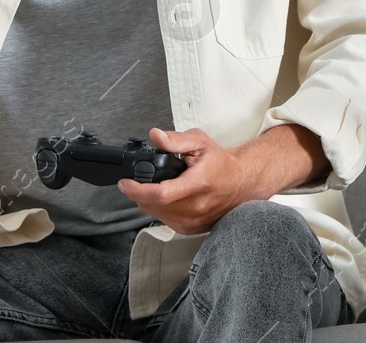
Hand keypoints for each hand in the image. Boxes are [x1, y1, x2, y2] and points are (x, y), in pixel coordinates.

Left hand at [120, 127, 256, 235]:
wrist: (240, 183)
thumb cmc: (220, 163)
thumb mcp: (200, 142)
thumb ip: (175, 139)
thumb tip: (156, 136)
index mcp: (198, 184)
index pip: (161, 194)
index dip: (137, 190)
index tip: (125, 182)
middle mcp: (196, 207)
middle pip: (154, 206)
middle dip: (139, 193)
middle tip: (137, 180)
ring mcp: (194, 221)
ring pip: (156, 214)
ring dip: (148, 201)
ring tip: (156, 186)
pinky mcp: (191, 229)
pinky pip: (164, 221)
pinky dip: (159, 209)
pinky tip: (166, 198)